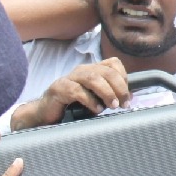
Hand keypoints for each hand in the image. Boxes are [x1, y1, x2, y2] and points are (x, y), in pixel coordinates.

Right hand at [11, 58, 129, 130]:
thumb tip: (129, 97)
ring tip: (112, 106)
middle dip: (119, 87)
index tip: (127, 96)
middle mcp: (82, 70)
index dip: (124, 77)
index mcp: (92, 69)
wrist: (46, 112)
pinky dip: (90, 101)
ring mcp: (70, 78)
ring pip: (93, 78)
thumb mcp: (95, 98)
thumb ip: (110, 95)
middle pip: (106, 71)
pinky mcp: (59, 88)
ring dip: (106, 92)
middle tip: (123, 103)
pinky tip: (96, 110)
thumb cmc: (73, 104)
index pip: (113, 63)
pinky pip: (78, 91)